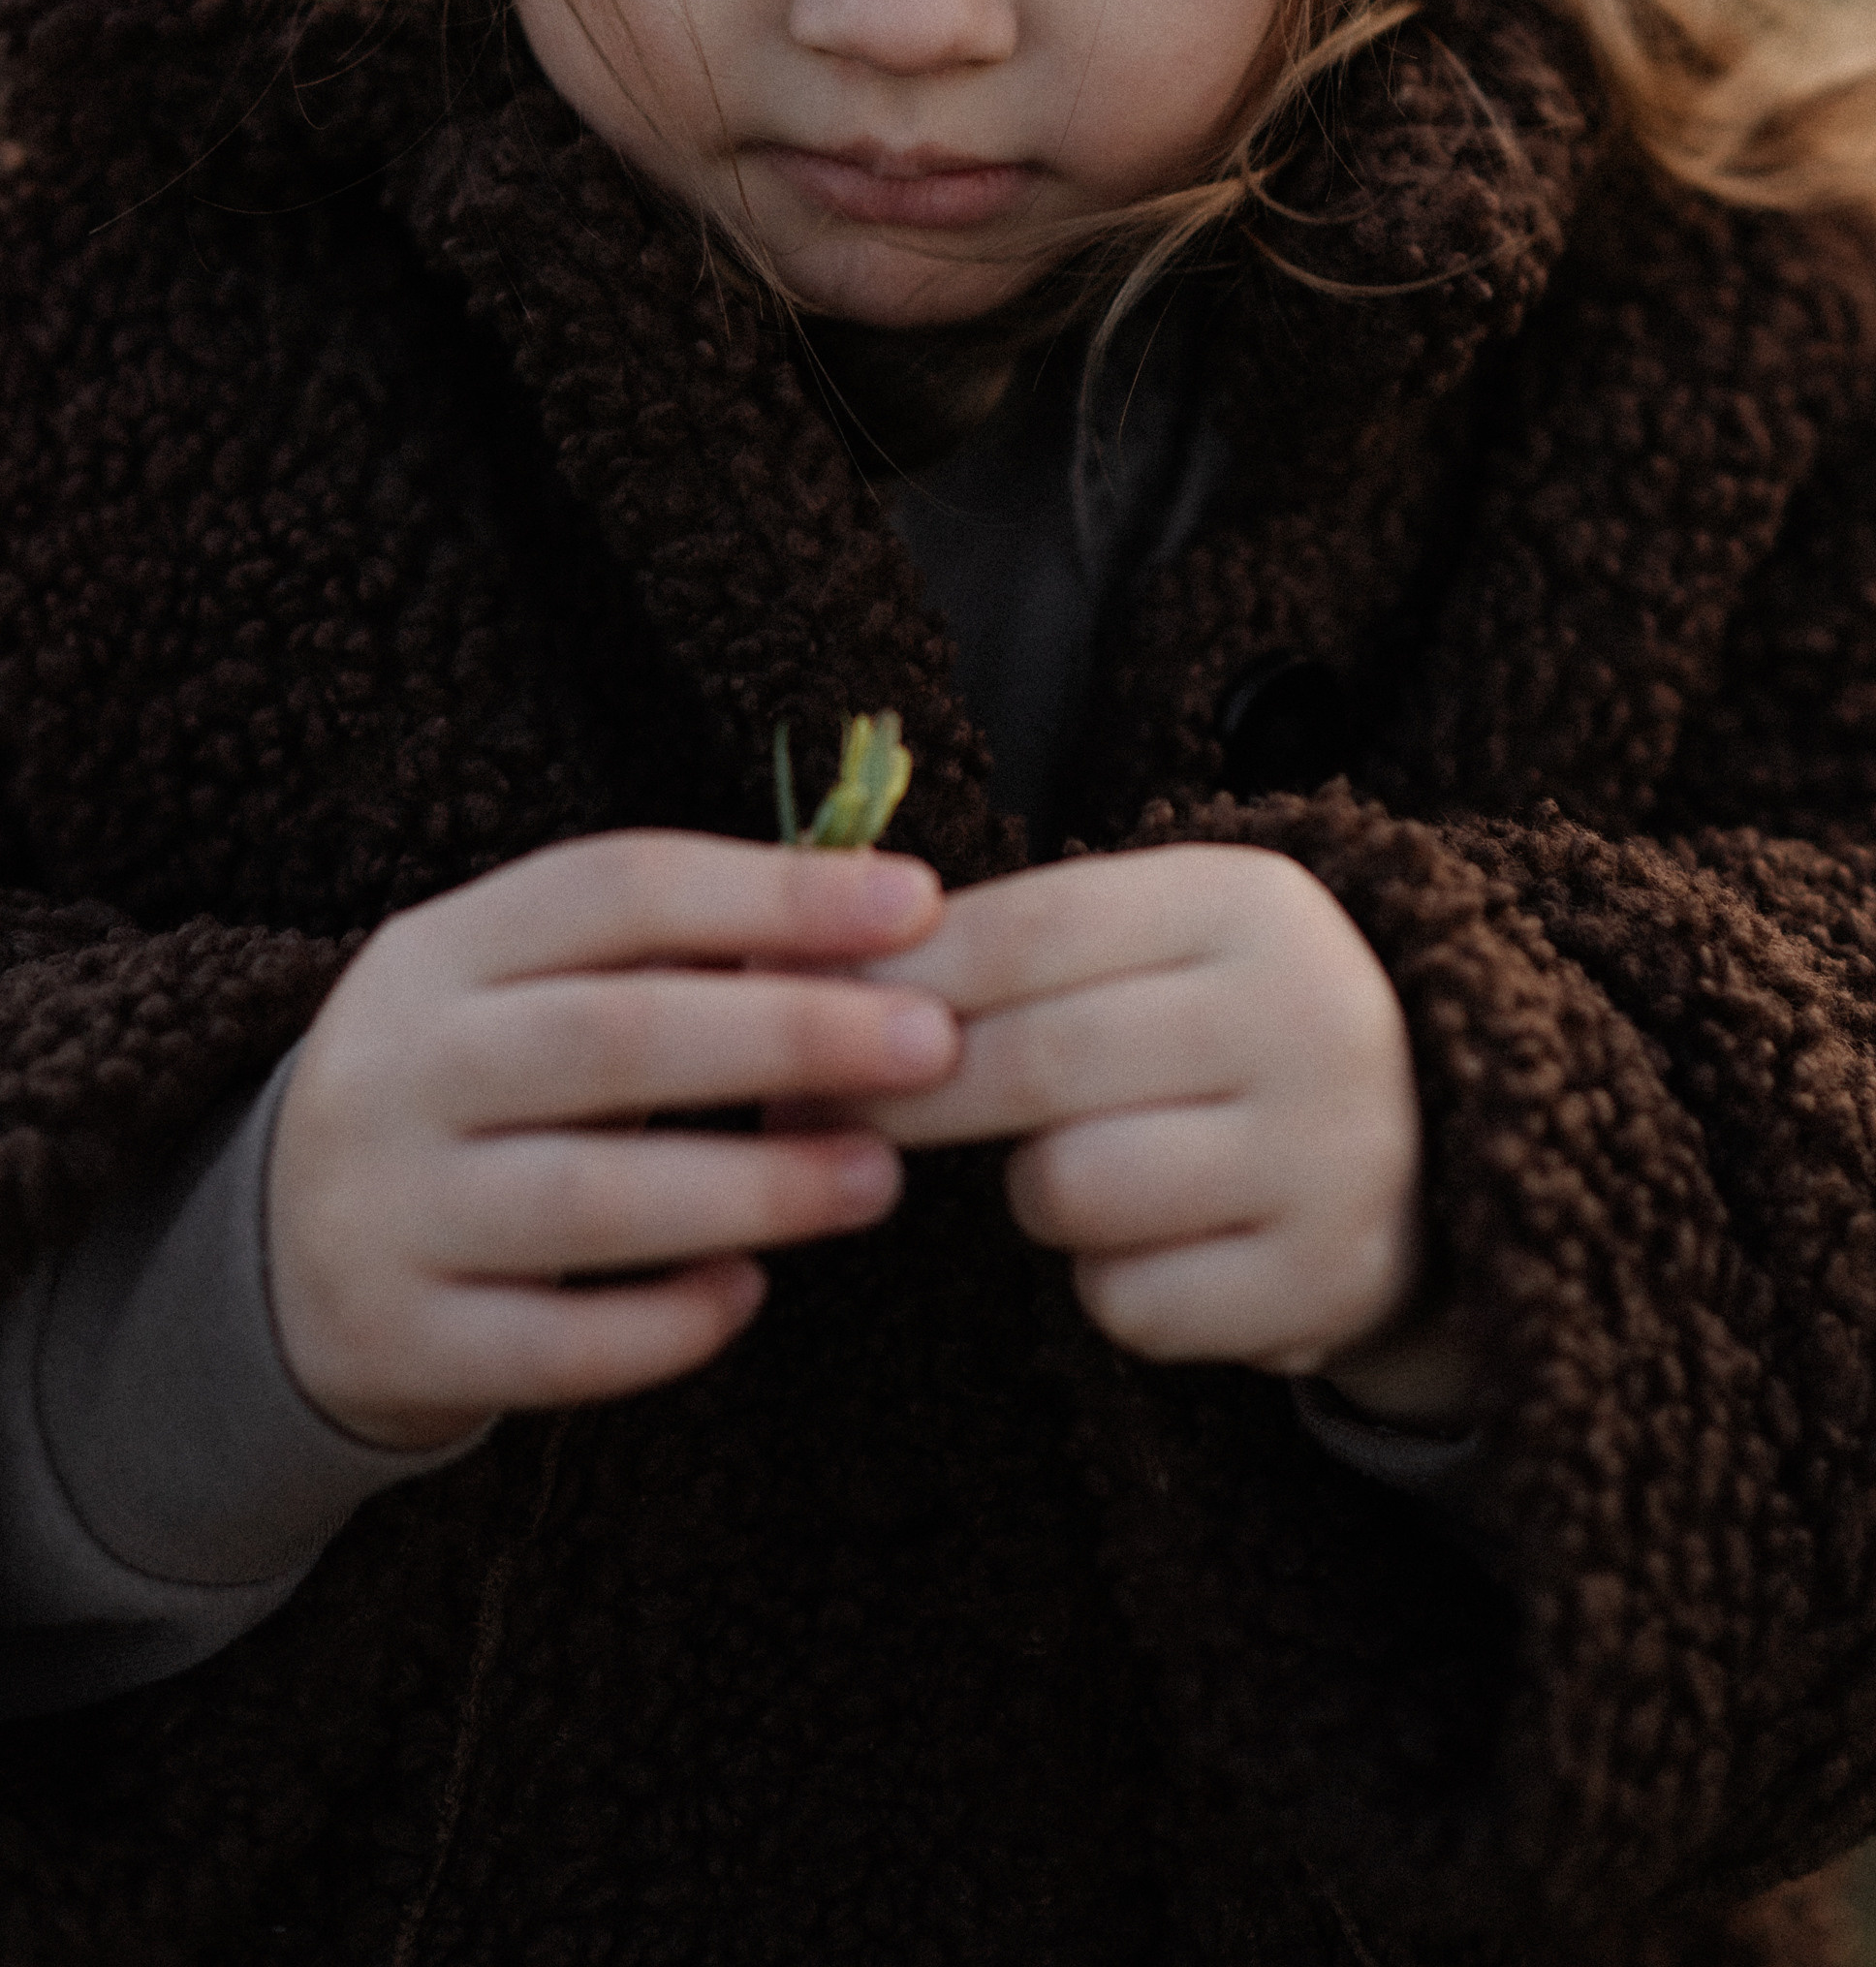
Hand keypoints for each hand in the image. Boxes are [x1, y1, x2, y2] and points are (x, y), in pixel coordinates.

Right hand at [268, 834, 956, 1449]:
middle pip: (607, 1034)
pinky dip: (662, 1325)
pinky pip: (550, 1346)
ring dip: (750, 1187)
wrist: (272, 1254)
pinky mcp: (397, 1345)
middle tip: (934, 1044)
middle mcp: (395, 1069)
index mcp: (438, 949)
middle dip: (784, 1034)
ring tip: (879, 1179)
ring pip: (584, 1198)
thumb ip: (669, 954)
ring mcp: (384, 1212)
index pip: (612, 887)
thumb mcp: (521, 990)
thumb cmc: (475, 1092)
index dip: (769, 891)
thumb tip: (878, 918)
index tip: (918, 902)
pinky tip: (748, 1293)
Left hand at [838, 846, 1473, 1420]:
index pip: (1029, 930)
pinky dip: (1110, 1282)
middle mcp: (1310, 1016)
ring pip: (1073, 1190)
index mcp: (1250, 903)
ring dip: (1038, 1191)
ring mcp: (1333, 1156)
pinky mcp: (1329, 1281)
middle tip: (812, 1110)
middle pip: (1036, 1062)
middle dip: (901, 1093)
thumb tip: (779, 963)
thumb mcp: (1145, 939)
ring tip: (1079, 1165)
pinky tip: (1160, 1240)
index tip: (780, 1006)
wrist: (1428, 1138)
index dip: (891, 976)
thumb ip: (994, 941)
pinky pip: (1129, 1303)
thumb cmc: (1219, 1024)